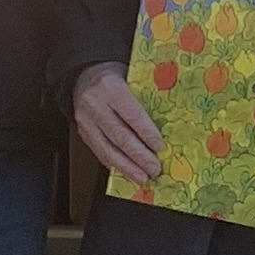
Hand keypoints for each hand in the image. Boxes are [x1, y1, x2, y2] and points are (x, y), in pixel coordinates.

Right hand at [73, 64, 166, 187]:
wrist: (83, 77)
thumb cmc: (113, 77)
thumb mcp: (130, 77)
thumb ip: (145, 95)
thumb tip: (170, 119)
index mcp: (110, 88)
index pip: (131, 114)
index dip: (146, 133)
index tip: (160, 147)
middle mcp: (95, 105)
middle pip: (120, 136)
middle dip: (139, 156)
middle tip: (155, 169)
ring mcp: (86, 121)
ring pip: (108, 149)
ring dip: (127, 167)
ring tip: (143, 177)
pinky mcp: (83, 133)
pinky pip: (99, 152)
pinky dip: (115, 165)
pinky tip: (127, 173)